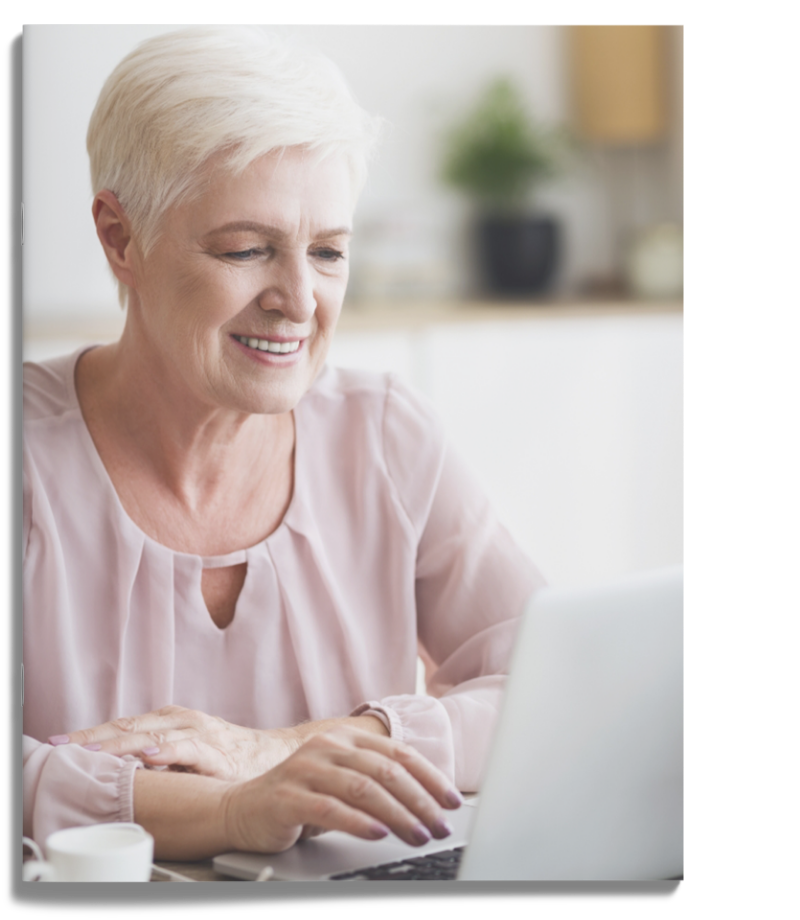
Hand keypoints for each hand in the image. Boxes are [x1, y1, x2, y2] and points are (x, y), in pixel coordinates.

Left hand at [52, 706, 296, 782]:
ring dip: (120, 742)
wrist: (274, 755)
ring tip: (94, 750)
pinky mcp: (216, 751)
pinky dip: (166, 751)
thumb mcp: (186, 754)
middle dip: (95, 736)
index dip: (92, 733)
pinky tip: (148, 755)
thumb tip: (120, 771)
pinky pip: (186, 751)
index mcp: (171, 721)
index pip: (123, 724)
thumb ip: (158, 758)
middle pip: (130, 726)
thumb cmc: (228, 758)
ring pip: (152, 734)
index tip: (60, 743)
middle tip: (63, 745)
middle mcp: (182, 721)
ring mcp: (199, 733)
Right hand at [222, 725, 462, 853]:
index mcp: (346, 738)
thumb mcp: (342, 783)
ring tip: (417, 835)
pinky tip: (378, 834)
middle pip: (385, 771)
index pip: (398, 754)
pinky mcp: (287, 796)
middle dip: (419, 801)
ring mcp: (305, 768)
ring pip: (362, 788)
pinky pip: (329, 809)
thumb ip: (376, 783)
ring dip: (396, 814)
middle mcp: (327, 747)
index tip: (452, 802)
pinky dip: (358, 822)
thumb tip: (428, 803)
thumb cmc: (301, 798)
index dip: (430, 778)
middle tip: (439, 826)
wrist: (241, 808)